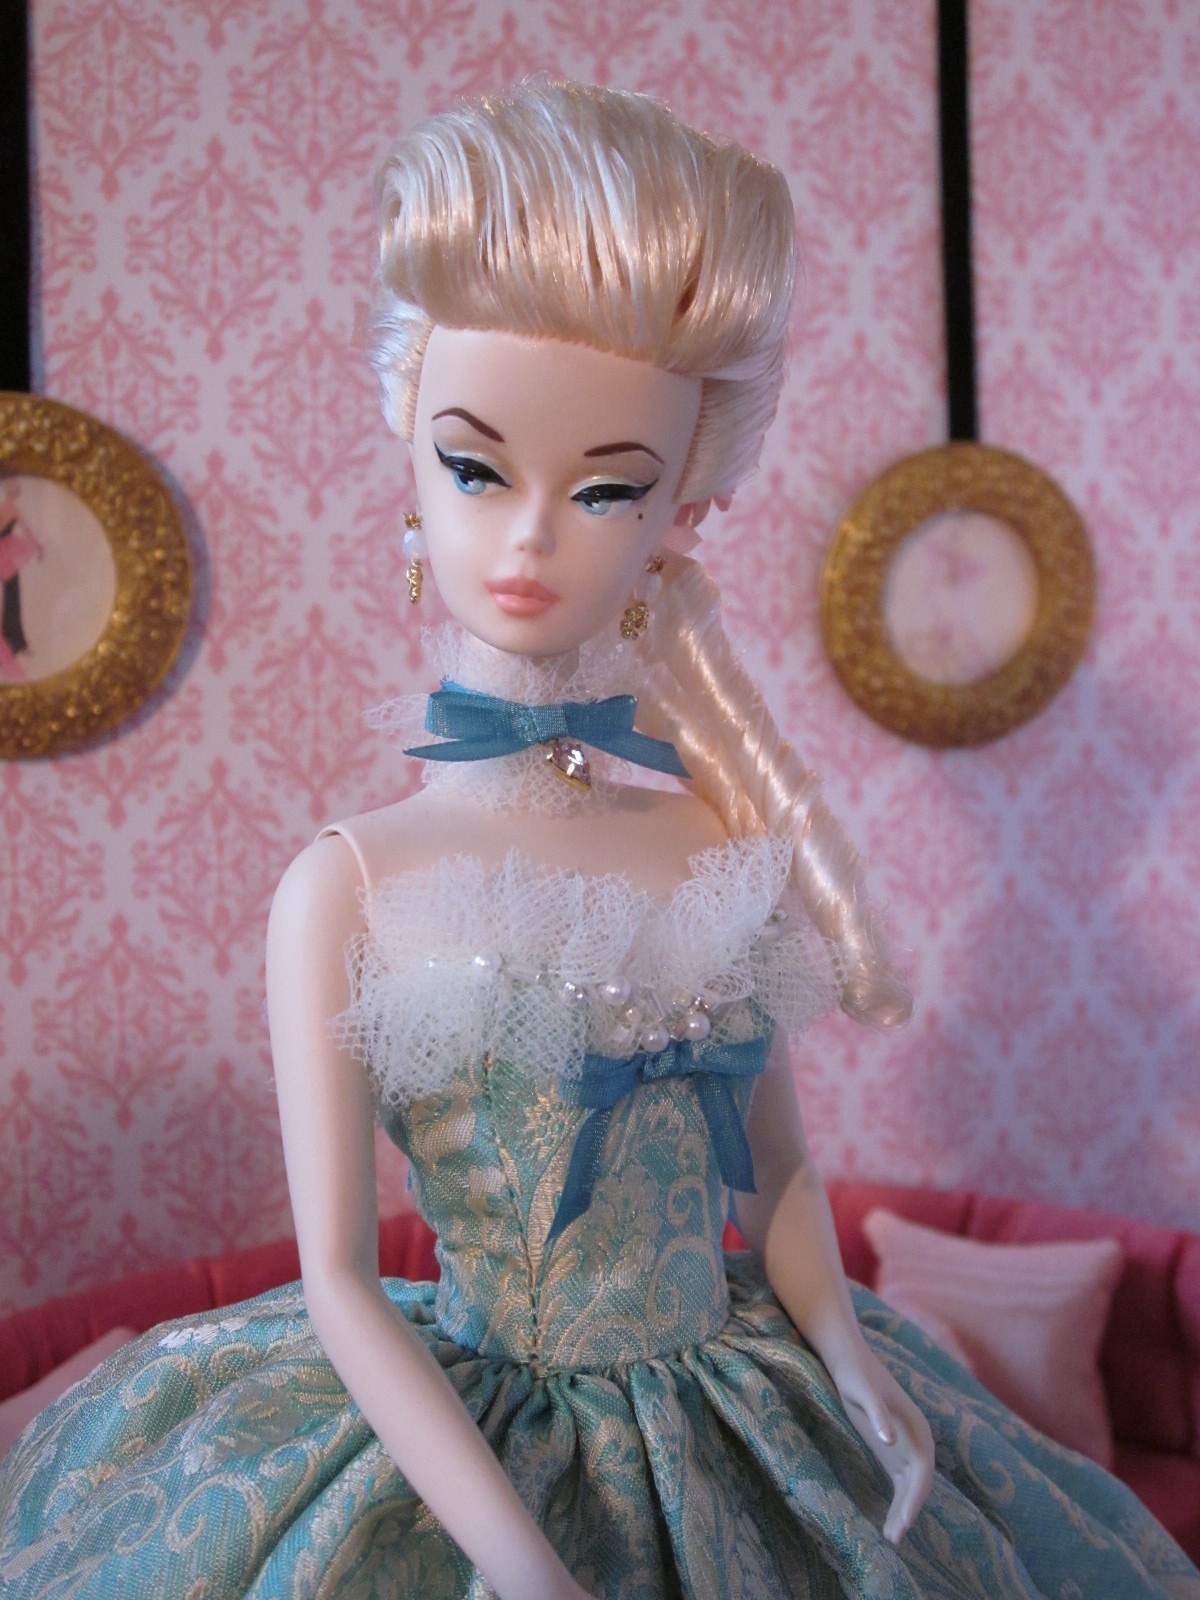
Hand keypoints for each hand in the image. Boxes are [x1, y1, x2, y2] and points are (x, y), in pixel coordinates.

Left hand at [828, 1341, 933, 1543]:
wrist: (846, 1358)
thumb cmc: (854, 1372)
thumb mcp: (862, 1390)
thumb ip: (878, 1414)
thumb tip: (892, 1442)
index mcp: (917, 1427)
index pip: (923, 1471)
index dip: (916, 1498)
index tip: (905, 1522)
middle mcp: (916, 1440)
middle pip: (918, 1484)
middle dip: (909, 1511)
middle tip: (894, 1538)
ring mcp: (904, 1447)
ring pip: (910, 1488)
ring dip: (904, 1512)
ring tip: (891, 1539)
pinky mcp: (890, 1452)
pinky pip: (899, 1484)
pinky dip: (896, 1503)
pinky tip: (888, 1522)